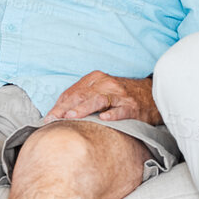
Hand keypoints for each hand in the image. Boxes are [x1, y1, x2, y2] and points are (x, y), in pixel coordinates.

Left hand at [44, 72, 159, 124]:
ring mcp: (120, 95)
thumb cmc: (120, 96)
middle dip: (65, 108)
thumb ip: (81, 99)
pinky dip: (113, 114)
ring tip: (72, 117)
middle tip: (53, 119)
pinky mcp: (132, 106)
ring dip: (83, 109)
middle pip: (81, 95)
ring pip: (98, 100)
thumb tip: (58, 114)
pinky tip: (104, 119)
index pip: (72, 92)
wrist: (150, 96)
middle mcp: (106, 83)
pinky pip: (121, 110)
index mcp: (95, 79)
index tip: (48, 118)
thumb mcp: (99, 91)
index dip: (58, 105)